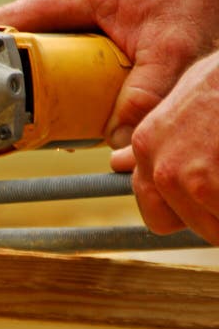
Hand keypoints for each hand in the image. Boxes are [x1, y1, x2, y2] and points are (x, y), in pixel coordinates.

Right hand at [0, 0, 218, 148]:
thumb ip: (146, 95)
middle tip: (16, 117)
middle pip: (14, 46)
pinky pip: (52, 61)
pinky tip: (65, 109)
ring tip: (38, 120)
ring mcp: (70, 20)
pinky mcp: (80, 35)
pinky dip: (53, 86)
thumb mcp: (173, 49)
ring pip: (32, 57)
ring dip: (32, 88)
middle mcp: (65, 6)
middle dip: (12, 82)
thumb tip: (118, 142)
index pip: (7, 22)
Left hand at [110, 50, 218, 244]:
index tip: (208, 201)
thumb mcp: (181, 100)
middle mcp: (160, 167)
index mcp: (147, 146)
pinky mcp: (211, 189)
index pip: (153, 209)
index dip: (184, 210)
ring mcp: (189, 181)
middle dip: (207, 216)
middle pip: (176, 223)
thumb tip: (118, 163)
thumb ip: (151, 139)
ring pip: (208, 228)